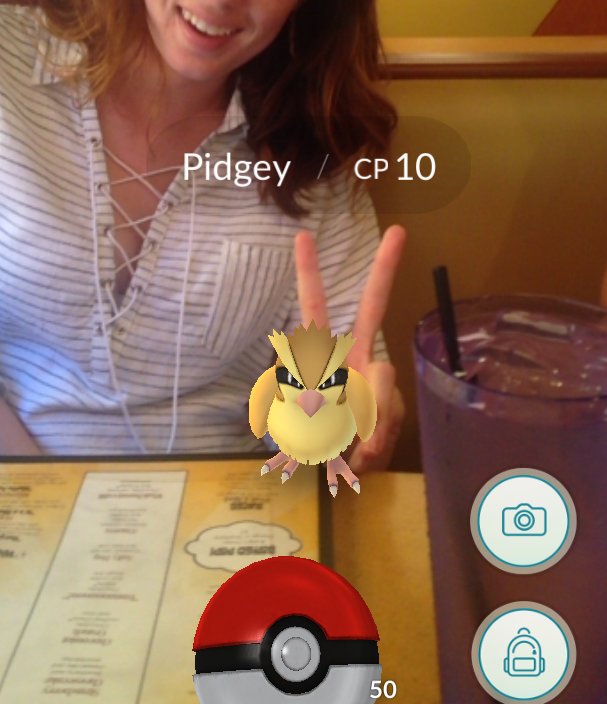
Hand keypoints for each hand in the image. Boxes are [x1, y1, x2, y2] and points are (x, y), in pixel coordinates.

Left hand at [294, 224, 406, 474]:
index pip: (314, 308)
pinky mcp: (393, 403)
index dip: (308, 273)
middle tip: (399, 231)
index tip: (303, 236)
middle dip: (385, 269)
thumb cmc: (317, 439)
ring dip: (364, 423)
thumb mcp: (312, 430)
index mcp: (319, 354)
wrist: (337, 471)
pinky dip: (373, 444)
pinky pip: (388, 420)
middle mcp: (352, 357)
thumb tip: (373, 430)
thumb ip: (324, 419)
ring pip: (384, 384)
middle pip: (372, 308)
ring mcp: (375, 378)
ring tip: (346, 447)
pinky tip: (361, 454)